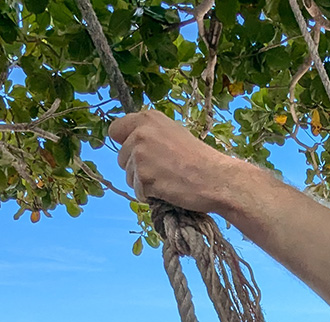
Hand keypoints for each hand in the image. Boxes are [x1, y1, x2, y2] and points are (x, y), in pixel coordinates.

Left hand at [108, 109, 242, 213]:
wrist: (214, 178)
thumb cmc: (199, 158)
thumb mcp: (173, 133)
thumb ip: (151, 134)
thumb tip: (131, 143)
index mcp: (147, 118)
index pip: (115, 130)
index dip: (124, 143)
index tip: (137, 152)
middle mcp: (140, 134)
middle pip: (121, 158)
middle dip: (136, 168)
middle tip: (162, 170)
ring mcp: (140, 156)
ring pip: (128, 177)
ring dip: (143, 183)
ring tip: (167, 180)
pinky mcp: (143, 177)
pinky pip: (138, 192)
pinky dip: (150, 196)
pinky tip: (167, 189)